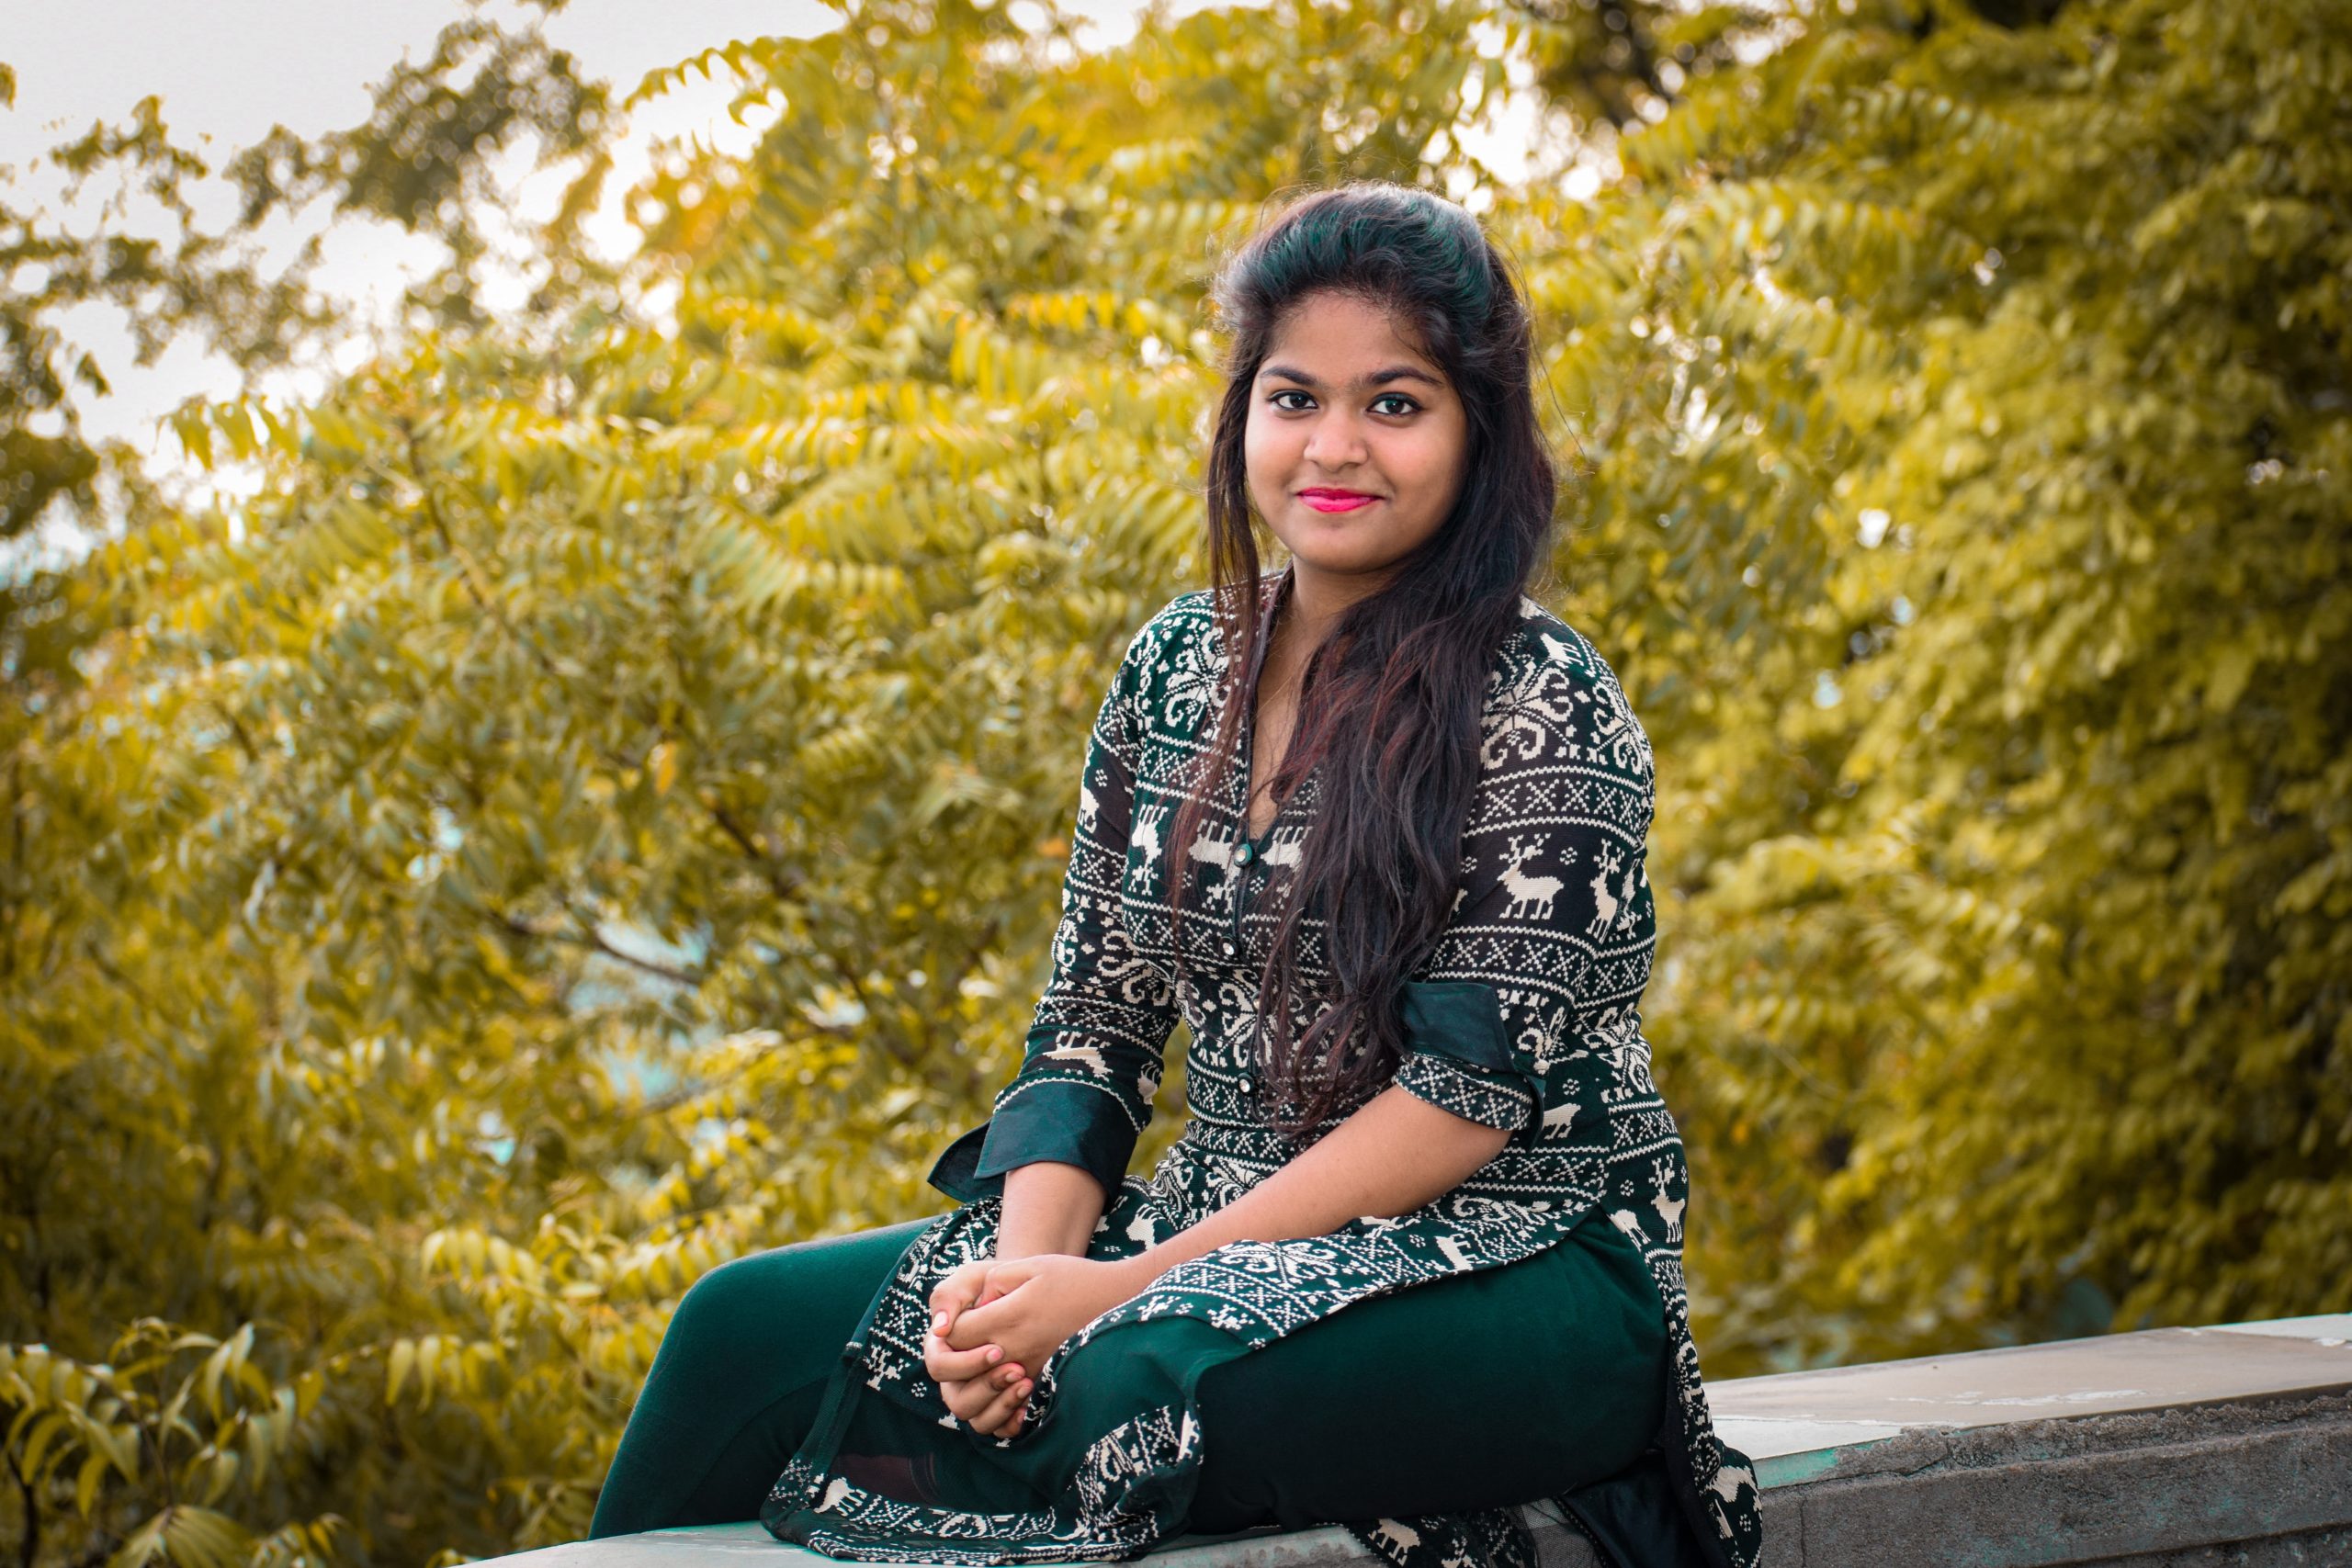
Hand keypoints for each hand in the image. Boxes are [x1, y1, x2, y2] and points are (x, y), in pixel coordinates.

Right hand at [925, 1259, 1034, 1436]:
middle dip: (987, 1387)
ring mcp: (976, 1392)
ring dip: (1000, 1406)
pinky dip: (1011, 1423)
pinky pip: (998, 1429)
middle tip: (1018, 1369)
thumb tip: (940, 1329)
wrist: (1031, 1294)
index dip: (966, 1363)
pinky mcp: (998, 1405)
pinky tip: (1029, 1405)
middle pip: (956, 1399)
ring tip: (1028, 1383)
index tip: (997, 1350)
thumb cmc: (997, 1283)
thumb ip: (950, 1295)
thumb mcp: (973, 1277)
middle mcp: (955, 1376)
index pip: (940, 1367)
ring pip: (976, 1419)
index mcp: (942, 1347)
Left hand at [941, 1254, 1147, 1392]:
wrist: (1118, 1302)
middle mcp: (1015, 1351)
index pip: (955, 1335)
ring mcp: (1030, 1372)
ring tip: (982, 1356)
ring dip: (973, 1377)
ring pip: (980, 1392)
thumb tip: (976, 1305)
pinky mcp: (1044, 1384)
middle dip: (955, 1352)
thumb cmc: (1074, 1279)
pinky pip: (1008, 1404)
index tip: (963, 1314)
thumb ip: (994, 1281)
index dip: (950, 1326)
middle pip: (961, 1366)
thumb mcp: (1031, 1266)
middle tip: (968, 1335)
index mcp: (1008, 1319)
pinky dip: (998, 1397)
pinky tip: (1003, 1376)